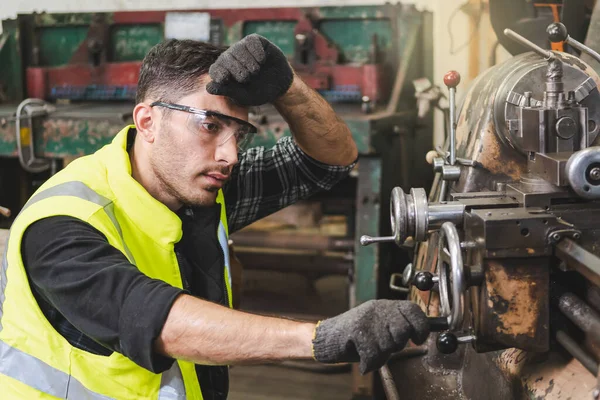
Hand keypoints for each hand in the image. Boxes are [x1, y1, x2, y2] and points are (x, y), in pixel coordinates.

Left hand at [206, 34, 293, 105]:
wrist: (279, 85)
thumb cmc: (258, 92)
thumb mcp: (243, 96)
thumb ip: (227, 91)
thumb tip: (208, 88)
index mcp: (224, 71)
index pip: (215, 69)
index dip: (220, 73)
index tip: (226, 79)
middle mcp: (230, 57)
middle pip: (226, 58)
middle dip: (238, 70)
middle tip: (247, 78)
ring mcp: (242, 48)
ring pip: (238, 48)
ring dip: (249, 62)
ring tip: (256, 71)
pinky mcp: (254, 41)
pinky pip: (251, 41)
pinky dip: (257, 52)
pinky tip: (262, 60)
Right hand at [312, 300, 428, 373]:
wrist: (327, 336)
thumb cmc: (357, 337)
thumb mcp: (380, 326)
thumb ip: (398, 327)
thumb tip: (421, 333)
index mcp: (387, 306)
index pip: (413, 310)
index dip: (421, 326)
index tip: (418, 339)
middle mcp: (378, 308)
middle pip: (403, 330)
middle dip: (397, 345)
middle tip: (385, 348)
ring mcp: (367, 318)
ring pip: (388, 346)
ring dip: (380, 357)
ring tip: (369, 354)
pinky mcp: (356, 329)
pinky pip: (373, 353)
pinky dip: (369, 363)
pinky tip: (364, 363)